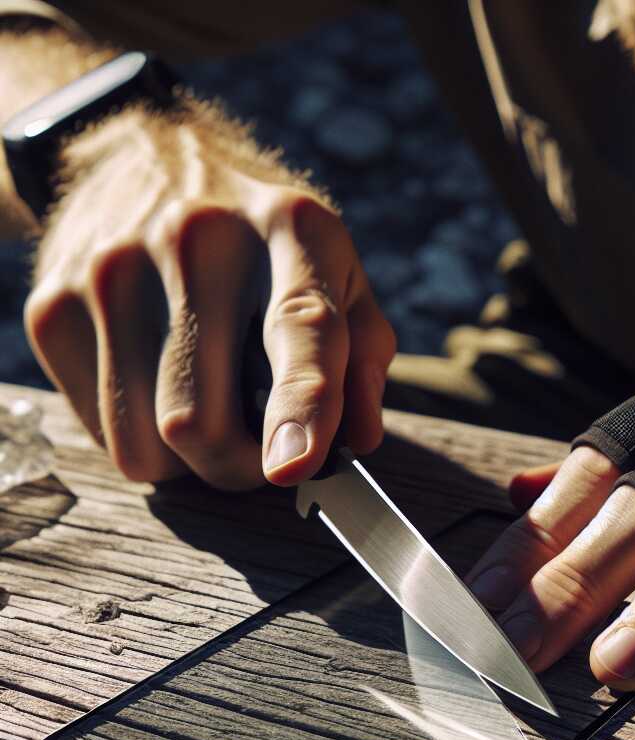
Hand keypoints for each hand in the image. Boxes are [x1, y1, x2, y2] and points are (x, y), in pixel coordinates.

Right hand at [24, 100, 394, 489]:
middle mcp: (195, 239)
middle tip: (264, 453)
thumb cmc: (267, 241)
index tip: (292, 466)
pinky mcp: (53, 306)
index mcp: (292, 229)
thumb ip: (363, 358)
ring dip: (188, 462)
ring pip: (146, 443)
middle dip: (239, 467)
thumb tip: (360, 441)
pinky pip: (105, 433)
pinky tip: (160, 387)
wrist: (145, 160)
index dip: (300, 406)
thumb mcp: (340, 274)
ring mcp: (112, 270)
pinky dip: (142, 439)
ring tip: (210, 407)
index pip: (299, 327)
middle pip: (199, 419)